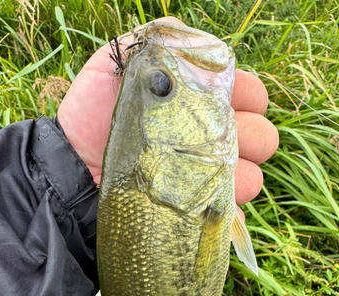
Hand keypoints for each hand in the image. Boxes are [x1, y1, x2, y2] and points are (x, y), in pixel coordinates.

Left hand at [58, 17, 278, 204]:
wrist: (74, 165)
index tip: (225, 99)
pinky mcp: (197, 209)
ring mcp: (208, 178)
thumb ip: (152, 42)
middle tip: (213, 140)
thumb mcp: (114, 66)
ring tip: (199, 176)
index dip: (248, 94)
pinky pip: (229, 214)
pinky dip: (222, 211)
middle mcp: (213, 140)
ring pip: (253, 178)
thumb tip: (190, 39)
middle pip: (264, 137)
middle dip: (250, 137)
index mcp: (204, 103)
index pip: (253, 94)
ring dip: (237, 176)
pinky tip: (196, 207)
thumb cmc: (92, 114)